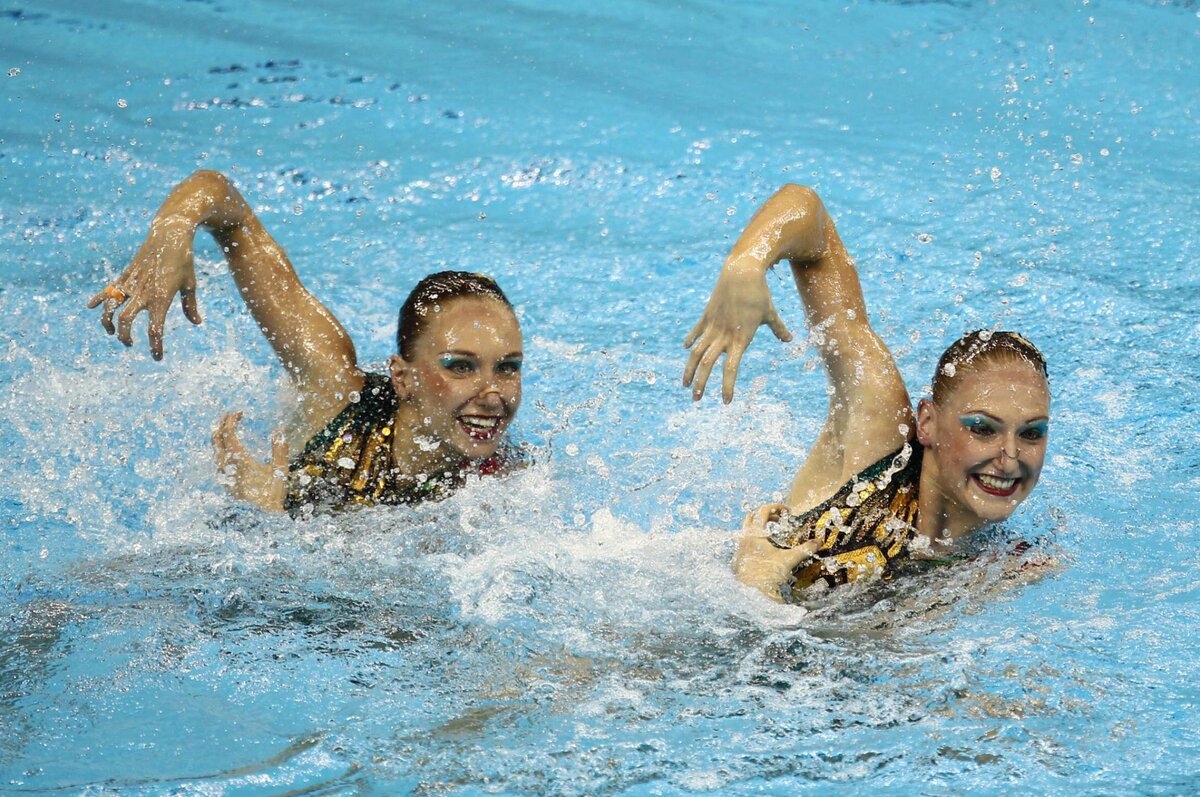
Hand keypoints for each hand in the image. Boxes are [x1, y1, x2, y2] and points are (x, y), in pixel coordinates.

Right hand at [87, 217, 202, 359]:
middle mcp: (143, 292)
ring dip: (107, 321)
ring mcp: (131, 283)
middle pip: (126, 320)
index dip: (155, 346)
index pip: (156, 329)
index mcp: (162, 298)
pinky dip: (98, 299)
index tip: (157, 357)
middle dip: (125, 336)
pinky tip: (90, 307)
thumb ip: (190, 306)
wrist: (170, 235)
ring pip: (111, 306)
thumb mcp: (190, 284)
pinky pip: (108, 289)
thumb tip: (196, 323)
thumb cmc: (184, 261)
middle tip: (129, 343)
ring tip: (111, 331)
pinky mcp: (125, 275)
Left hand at [212, 411, 288, 510]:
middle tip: (232, 415)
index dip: (231, 420)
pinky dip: (222, 446)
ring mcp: (223, 475)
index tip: (240, 412)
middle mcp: (226, 467)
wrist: (262, 519)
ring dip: (221, 435)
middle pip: (216, 439)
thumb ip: (279, 449)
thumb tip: (279, 430)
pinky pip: (218, 458)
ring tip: (230, 427)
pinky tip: (231, 447)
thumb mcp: (280, 470)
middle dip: (222, 424)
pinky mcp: (224, 481)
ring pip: (215, 449)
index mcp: (238, 461)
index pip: (228, 433)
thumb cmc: (273, 495)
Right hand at [683, 262, 791, 402]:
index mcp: (740, 338)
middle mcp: (723, 335)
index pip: (730, 369)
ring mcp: (712, 325)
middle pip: (707, 364)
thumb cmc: (759, 293)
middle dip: (700, 383)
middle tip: (696, 399)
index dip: (727, 386)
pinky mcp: (707, 315)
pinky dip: (690, 340)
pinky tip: (685, 349)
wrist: (742, 271)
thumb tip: (790, 339)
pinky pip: (696, 331)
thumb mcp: (770, 313)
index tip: (726, 401)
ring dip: (689, 369)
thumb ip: (778, 328)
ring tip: (685, 383)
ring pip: (696, 351)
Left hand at [732, 502, 819, 601]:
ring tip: (772, 535)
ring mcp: (738, 549)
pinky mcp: (737, 560)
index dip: (776, 507)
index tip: (787, 511)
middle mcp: (743, 538)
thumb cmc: (769, 576)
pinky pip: (744, 544)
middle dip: (765, 515)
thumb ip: (804, 549)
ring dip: (758, 528)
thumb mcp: (789, 560)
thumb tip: (818, 542)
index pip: (763, 510)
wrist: (753, 595)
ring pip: (745, 530)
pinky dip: (754, 541)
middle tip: (778, 520)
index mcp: (754, 533)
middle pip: (751, 517)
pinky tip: (764, 551)